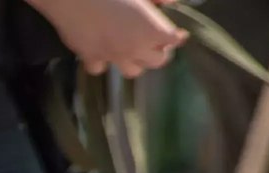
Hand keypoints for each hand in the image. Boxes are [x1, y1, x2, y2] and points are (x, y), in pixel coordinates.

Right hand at [31, 0, 187, 77]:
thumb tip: (171, 1)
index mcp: (151, 29)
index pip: (174, 40)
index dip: (177, 35)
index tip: (177, 31)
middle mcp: (134, 47)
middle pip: (157, 62)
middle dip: (160, 52)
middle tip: (157, 41)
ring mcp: (112, 55)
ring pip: (133, 71)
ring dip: (136, 61)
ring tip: (133, 49)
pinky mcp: (91, 56)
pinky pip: (101, 68)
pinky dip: (104, 62)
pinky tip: (103, 50)